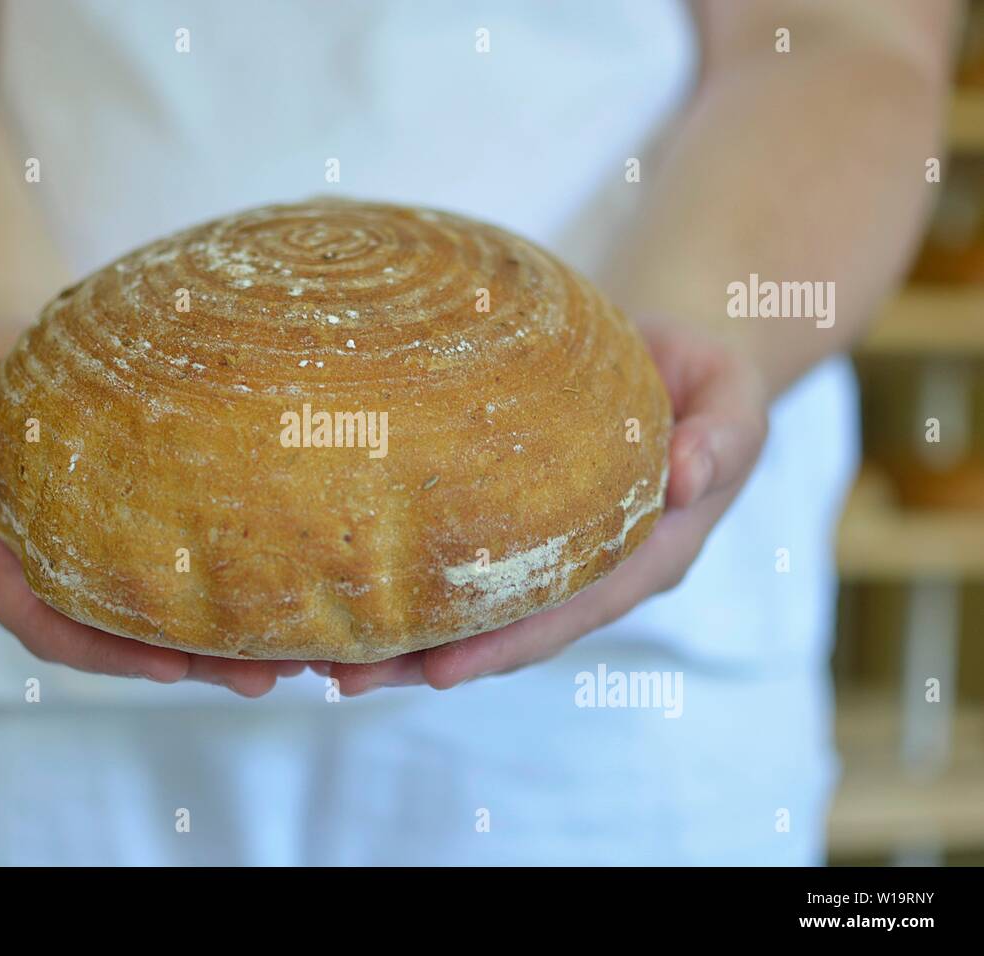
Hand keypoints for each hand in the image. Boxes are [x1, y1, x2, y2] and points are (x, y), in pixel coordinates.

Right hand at [0, 318, 305, 696]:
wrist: (1, 347)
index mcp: (3, 560)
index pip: (53, 624)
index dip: (109, 651)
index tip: (170, 668)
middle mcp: (58, 568)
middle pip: (126, 632)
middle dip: (194, 661)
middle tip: (261, 678)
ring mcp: (102, 547)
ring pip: (164, 607)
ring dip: (226, 637)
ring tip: (294, 655)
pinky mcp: (142, 513)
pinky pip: (185, 552)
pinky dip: (233, 576)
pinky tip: (286, 586)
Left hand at [316, 316, 769, 694]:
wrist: (675, 361)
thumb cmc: (707, 381)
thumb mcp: (735, 399)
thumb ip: (723, 439)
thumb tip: (686, 477)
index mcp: (645, 557)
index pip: (570, 613)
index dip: (507, 644)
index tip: (441, 670)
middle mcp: (591, 572)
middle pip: (504, 631)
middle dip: (425, 658)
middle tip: (346, 676)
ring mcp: (551, 556)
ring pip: (471, 610)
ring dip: (400, 636)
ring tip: (322, 656)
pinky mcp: (515, 522)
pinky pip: (458, 563)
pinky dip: (406, 583)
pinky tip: (347, 592)